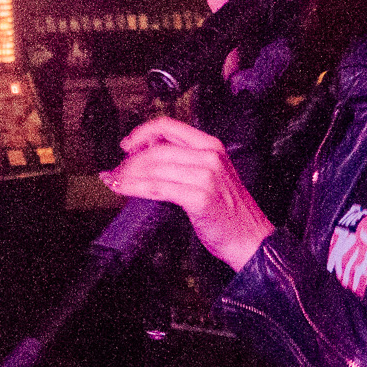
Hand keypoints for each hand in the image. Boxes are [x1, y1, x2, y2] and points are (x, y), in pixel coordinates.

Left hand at [99, 117, 275, 270]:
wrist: (253, 240)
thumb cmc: (230, 213)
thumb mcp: (212, 176)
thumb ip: (185, 161)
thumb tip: (148, 154)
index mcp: (212, 146)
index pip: (168, 126)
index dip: (141, 132)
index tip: (126, 144)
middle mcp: (209, 157)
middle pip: (156, 148)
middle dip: (129, 160)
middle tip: (116, 170)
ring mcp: (205, 177)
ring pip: (153, 168)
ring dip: (127, 174)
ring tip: (114, 180)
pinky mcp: (199, 197)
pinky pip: (157, 187)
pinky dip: (135, 188)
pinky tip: (123, 189)